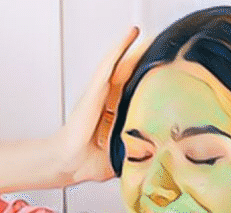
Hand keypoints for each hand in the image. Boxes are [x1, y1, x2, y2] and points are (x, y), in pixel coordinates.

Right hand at [55, 26, 150, 185]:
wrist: (71, 163)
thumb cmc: (88, 161)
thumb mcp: (120, 155)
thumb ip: (135, 153)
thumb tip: (155, 157)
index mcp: (113, 116)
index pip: (132, 93)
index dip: (145, 81)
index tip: (159, 72)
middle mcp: (106, 102)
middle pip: (125, 75)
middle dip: (138, 59)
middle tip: (153, 44)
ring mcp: (99, 94)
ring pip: (117, 65)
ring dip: (129, 47)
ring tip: (139, 32)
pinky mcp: (94, 90)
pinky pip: (109, 65)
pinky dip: (119, 49)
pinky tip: (130, 35)